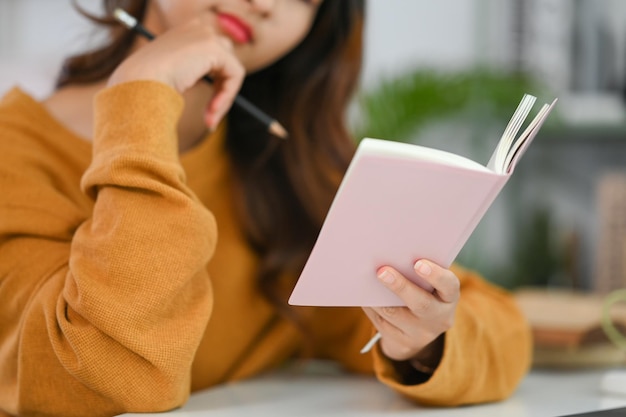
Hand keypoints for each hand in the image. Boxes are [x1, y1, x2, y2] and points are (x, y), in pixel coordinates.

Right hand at [108, 14, 244, 128]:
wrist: (138, 83)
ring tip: (209, 118)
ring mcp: (206, 35)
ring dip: (224, 99)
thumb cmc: (145, 86)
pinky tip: (212, 109)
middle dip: (221, 95)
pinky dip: (227, 96)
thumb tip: (215, 93)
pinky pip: (235, 75)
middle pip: (225, 64)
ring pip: (231, 71)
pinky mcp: (215, 47)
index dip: (214, 88)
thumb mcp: (172, 77)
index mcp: (184, 33)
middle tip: (209, 120)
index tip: (205, 115)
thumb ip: (191, 75)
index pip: (213, 60)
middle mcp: (196, 28)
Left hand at [362, 260, 459, 367]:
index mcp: (449, 298)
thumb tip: (389, 256)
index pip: (449, 285)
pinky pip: (380, 322)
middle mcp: (438, 318)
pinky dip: (370, 306)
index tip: (419, 263)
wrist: (420, 332)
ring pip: (393, 313)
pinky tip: (361, 294)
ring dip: (377, 296)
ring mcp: (420, 334)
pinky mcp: (401, 343)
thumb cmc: (423, 294)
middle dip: (400, 286)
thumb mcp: (430, 286)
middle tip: (382, 272)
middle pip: (420, 303)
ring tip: (365, 279)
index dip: (435, 275)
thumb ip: (417, 273)